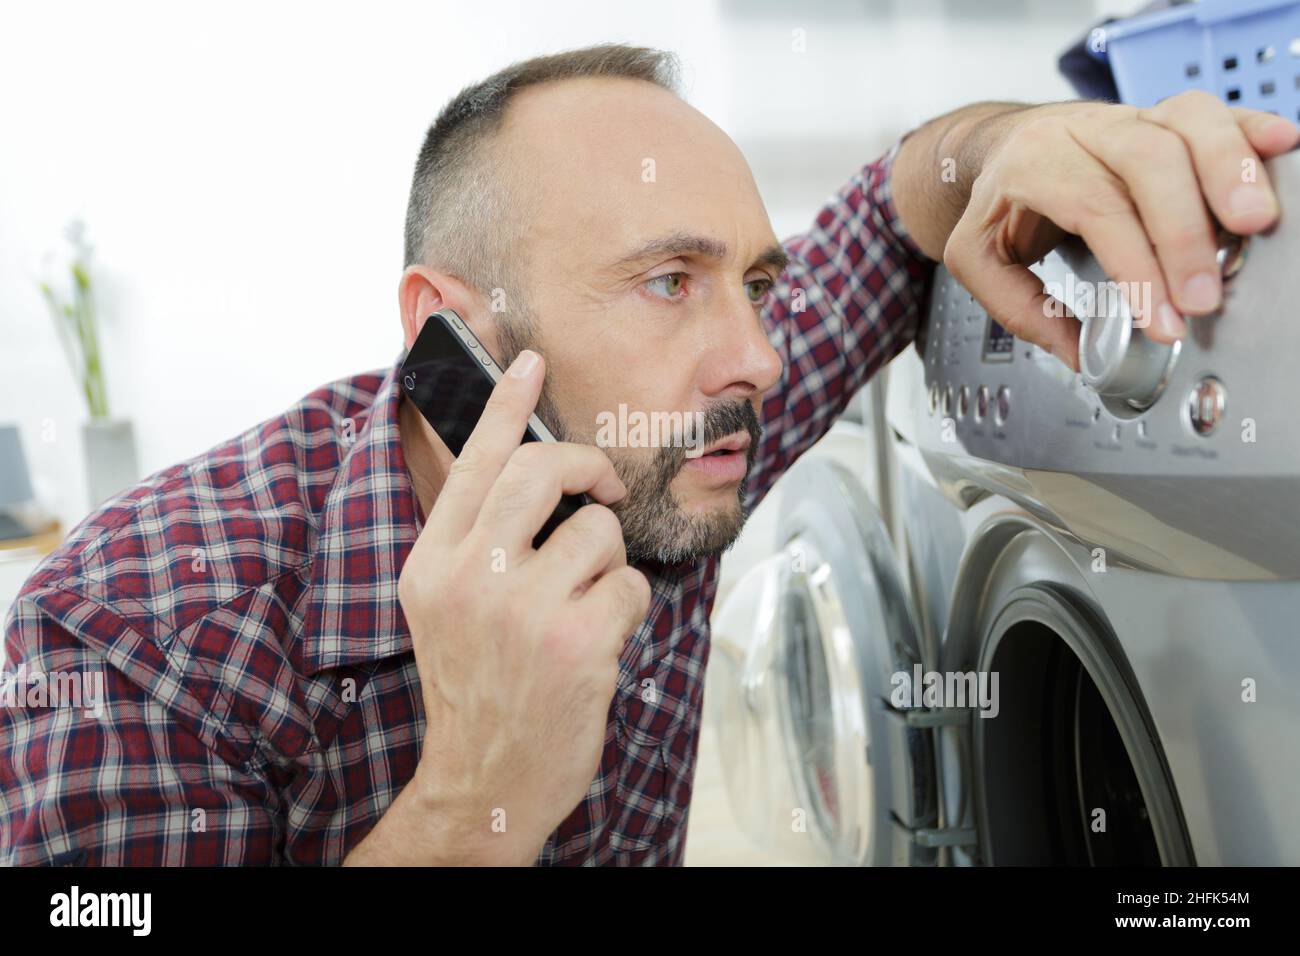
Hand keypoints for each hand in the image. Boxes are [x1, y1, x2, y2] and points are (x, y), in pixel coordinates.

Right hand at [396, 349, 650, 863]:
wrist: (486, 778)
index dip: (505, 405)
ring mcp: (526, 610)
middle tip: (595, 487)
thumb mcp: (444, 605)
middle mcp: (472, 578)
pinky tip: (600, 638)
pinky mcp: (579, 642)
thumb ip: (473, 539)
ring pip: (598, 529)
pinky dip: (626, 605)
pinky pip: (630, 582)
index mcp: (433, 563)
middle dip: (582, 466)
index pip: (472, 463)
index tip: (531, 363)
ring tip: (584, 602)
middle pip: (541, 469)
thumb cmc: (476, 683)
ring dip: (606, 561)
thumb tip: (522, 467)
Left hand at [943, 92, 1299, 368]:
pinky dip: (1249, 131)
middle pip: (1149, 162)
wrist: (996, 147)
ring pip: (1188, 122)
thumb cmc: (996, 201)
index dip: (1138, 268)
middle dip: (1185, 233)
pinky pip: (1213, 112)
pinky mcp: (1163, 116)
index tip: (1165, 318)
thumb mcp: (977, 258)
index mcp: (1034, 163)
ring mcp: (1130, 117)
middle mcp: (1086, 131)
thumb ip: (1021, 308)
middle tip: (1206, 293)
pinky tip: (1280, 147)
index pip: (1097, 209)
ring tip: (1256, 223)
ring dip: (1230, 171)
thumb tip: (1078, 354)